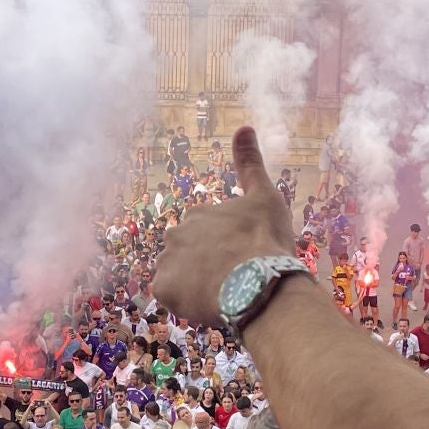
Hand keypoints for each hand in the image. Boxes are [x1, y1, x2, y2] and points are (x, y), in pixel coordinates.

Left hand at [154, 128, 294, 326]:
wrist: (257, 281)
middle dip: (207, 265)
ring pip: (179, 275)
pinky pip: (171, 297)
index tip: (243, 257)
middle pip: (190, 254)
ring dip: (195, 283)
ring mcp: (167, 261)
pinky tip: (209, 303)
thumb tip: (244, 126)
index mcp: (199, 213)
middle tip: (234, 278)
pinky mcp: (163, 289)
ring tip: (223, 293)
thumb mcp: (265, 195)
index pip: (207, 232)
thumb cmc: (264, 238)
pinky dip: (186, 302)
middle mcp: (177, 233)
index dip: (226, 247)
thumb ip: (251, 162)